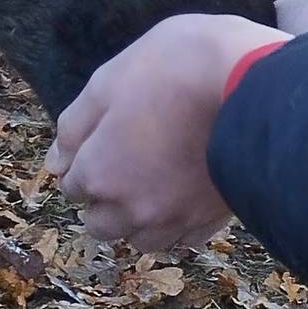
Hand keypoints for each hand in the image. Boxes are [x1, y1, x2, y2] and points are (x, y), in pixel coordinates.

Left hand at [46, 14, 287, 251]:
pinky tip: (185, 193)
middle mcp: (132, 208)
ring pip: (140, 240)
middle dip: (103, 198)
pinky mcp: (212, 221)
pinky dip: (176, 224)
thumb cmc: (173, 69)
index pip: (71, 186)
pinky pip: (182, 239)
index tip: (102, 139)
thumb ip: (75, 127)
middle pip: (99, 223)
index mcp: (99, 174)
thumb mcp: (108, 80)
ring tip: (155, 181)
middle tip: (124, 162)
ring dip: (137, 217)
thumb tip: (55, 163)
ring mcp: (175, 220)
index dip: (83, 161)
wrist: (251, 82)